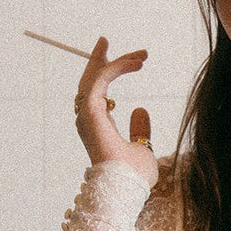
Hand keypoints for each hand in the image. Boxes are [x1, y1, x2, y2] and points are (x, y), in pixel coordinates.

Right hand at [74, 36, 157, 186]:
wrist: (125, 188)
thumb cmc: (133, 176)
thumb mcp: (143, 148)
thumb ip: (140, 130)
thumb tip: (140, 110)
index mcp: (98, 127)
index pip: (99, 93)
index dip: (109, 74)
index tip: (131, 62)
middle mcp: (88, 119)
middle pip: (90, 81)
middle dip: (102, 60)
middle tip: (108, 42)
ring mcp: (87, 116)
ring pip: (95, 77)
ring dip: (115, 61)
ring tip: (139, 54)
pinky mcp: (91, 112)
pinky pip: (101, 80)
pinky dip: (116, 67)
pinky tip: (135, 63)